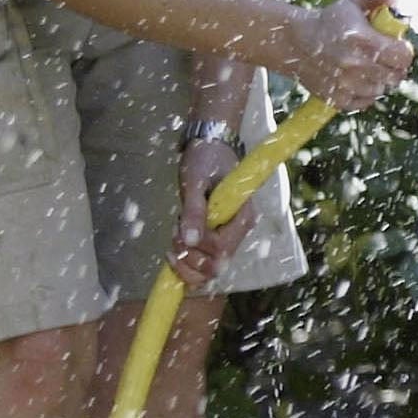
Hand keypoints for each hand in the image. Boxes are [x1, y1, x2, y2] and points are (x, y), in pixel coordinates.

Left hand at [170, 136, 254, 287]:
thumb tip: (189, 241)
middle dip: (189, 258)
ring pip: (209, 270)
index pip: (220, 250)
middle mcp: (238, 233)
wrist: (210, 147)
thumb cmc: (206, 160)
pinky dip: (186, 260)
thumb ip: (194, 212)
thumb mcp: (195, 183)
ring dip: (186, 262)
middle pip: (216, 268)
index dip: (196, 246)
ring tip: (174, 237)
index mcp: (242, 219)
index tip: (178, 228)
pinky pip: (203, 261)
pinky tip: (176, 243)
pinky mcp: (216, 238)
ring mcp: (227, 237)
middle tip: (174, 235)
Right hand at [284, 0, 413, 109]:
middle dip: (393, 66)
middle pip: (395, 76)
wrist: (294, 41)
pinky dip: (365, 93)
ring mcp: (344, 84)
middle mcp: (354, 64)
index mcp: (362, 39)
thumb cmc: (330, 20)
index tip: (396, 46)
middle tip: (383, 57)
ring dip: (379, 80)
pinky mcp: (336, 99)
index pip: (402, 56)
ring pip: (381, 90)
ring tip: (366, 66)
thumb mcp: (354, 2)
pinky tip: (356, 79)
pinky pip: (365, 102)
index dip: (403, 51)